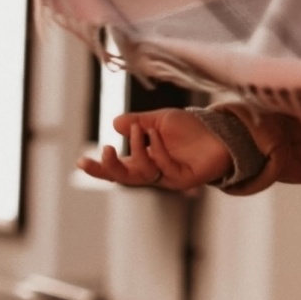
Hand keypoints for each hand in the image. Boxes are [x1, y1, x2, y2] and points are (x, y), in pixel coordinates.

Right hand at [76, 109, 233, 192]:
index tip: (80, 161)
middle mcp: (154, 172)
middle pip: (125, 178)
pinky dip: (157, 149)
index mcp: (143, 160)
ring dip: (138, 149)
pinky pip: (165, 167)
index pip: (116, 169)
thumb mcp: (159, 120)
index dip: (99, 168)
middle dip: (110, 169)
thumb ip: (138, 122)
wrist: (221, 133)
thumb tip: (115, 123)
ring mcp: (169, 177)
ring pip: (144, 172)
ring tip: (139, 129)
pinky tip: (156, 134)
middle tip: (104, 151)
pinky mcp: (184, 179)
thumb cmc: (191, 129)